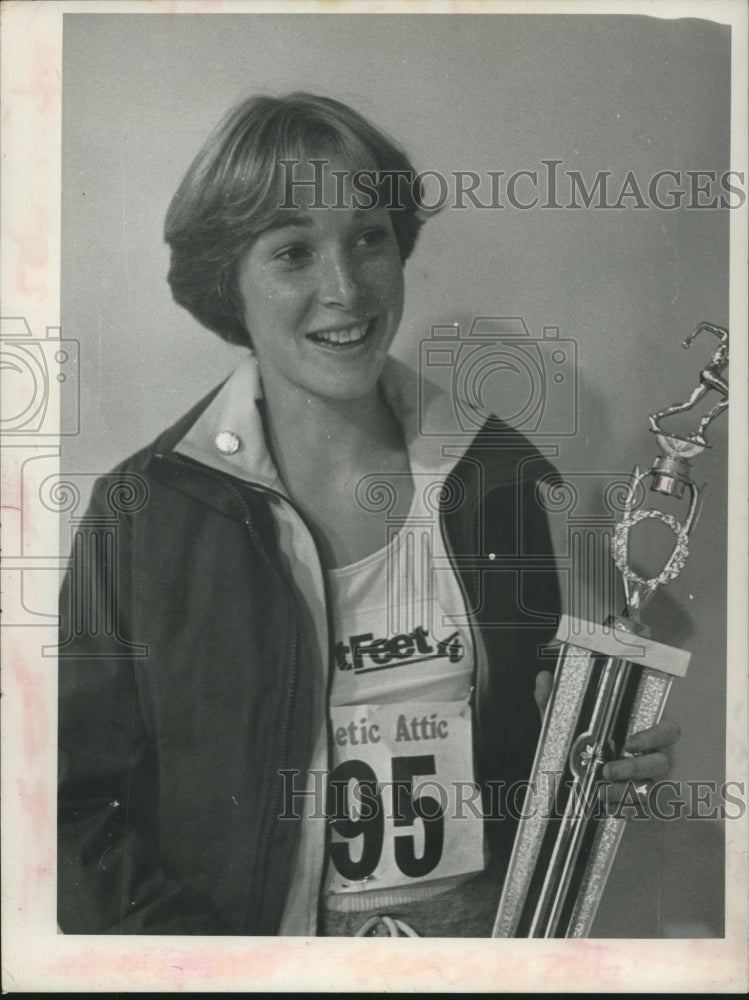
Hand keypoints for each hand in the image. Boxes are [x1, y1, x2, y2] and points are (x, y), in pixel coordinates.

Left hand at [533, 670, 681, 802]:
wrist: (577, 777)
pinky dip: (625, 810)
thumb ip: (555, 701)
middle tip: (606, 771)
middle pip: (662, 763)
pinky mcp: (644, 804)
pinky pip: (643, 811)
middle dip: (634, 769)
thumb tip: (543, 678)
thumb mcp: (566, 723)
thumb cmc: (580, 742)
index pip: (668, 731)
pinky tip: (606, 808)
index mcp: (643, 730)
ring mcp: (652, 781)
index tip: (628, 743)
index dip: (654, 737)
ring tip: (599, 793)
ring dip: (626, 793)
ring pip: (652, 790)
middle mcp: (653, 756)